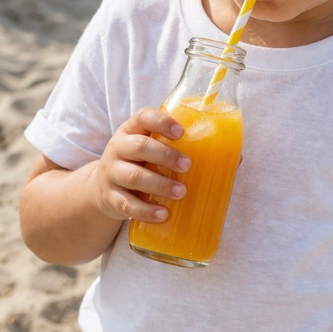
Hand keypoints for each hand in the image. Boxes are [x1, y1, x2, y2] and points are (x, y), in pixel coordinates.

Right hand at [93, 108, 190, 222]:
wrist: (102, 188)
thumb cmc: (137, 163)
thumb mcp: (148, 149)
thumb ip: (174, 145)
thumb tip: (230, 153)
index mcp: (131, 131)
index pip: (143, 117)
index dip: (162, 122)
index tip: (181, 132)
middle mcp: (118, 148)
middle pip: (139, 147)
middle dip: (166, 155)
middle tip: (187, 165)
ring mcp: (111, 173)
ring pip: (133, 176)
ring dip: (159, 184)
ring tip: (181, 192)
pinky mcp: (110, 198)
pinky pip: (127, 204)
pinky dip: (146, 210)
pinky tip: (163, 214)